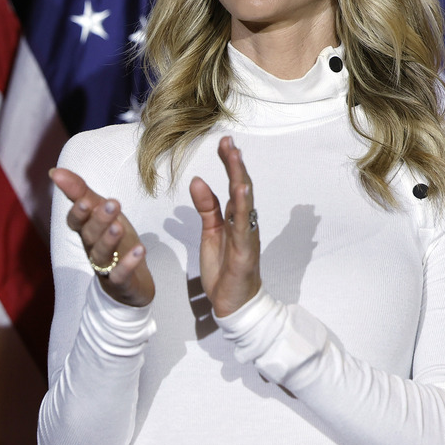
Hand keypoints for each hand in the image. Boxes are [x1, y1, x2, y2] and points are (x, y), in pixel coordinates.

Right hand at [49, 168, 153, 306]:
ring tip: (119, 227)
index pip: (75, 222)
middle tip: (113, 203)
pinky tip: (139, 250)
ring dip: (109, 240)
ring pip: (102, 254)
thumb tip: (55, 171)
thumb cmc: (115, 241)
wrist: (132, 283)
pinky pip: (121, 275)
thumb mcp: (101, 212)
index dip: (78, 212)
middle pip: (90, 235)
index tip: (83, 199)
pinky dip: (128, 264)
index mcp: (86, 232)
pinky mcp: (121, 284)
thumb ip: (81, 192)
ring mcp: (106, 268)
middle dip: (99, 219)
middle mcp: (92, 249)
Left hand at [189, 136, 260, 317]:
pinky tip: (241, 190)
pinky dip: (243, 207)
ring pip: (244, 202)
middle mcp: (244, 222)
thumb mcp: (210, 233)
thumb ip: (206, 207)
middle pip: (241, 187)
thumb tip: (198, 180)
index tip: (224, 142)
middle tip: (229, 142)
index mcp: (235, 217)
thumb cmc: (225, 268)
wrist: (233, 302)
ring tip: (235, 156)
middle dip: (235, 164)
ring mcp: (246, 235)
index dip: (229, 163)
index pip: (232, 184)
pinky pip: (244, 226)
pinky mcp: (244, 251)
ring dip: (240, 178)